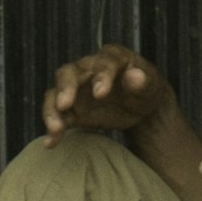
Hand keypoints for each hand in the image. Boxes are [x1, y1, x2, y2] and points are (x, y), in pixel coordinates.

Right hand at [41, 46, 175, 139]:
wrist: (139, 105)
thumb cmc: (146, 89)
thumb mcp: (150, 86)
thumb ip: (142, 81)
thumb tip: (135, 76)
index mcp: (111, 57)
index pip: (102, 64)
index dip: (100, 77)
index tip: (100, 95)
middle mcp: (87, 68)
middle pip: (68, 73)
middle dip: (65, 89)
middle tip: (63, 106)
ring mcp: (75, 88)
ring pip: (55, 94)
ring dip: (52, 111)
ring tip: (55, 130)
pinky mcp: (70, 108)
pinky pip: (56, 116)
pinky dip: (52, 129)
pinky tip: (51, 143)